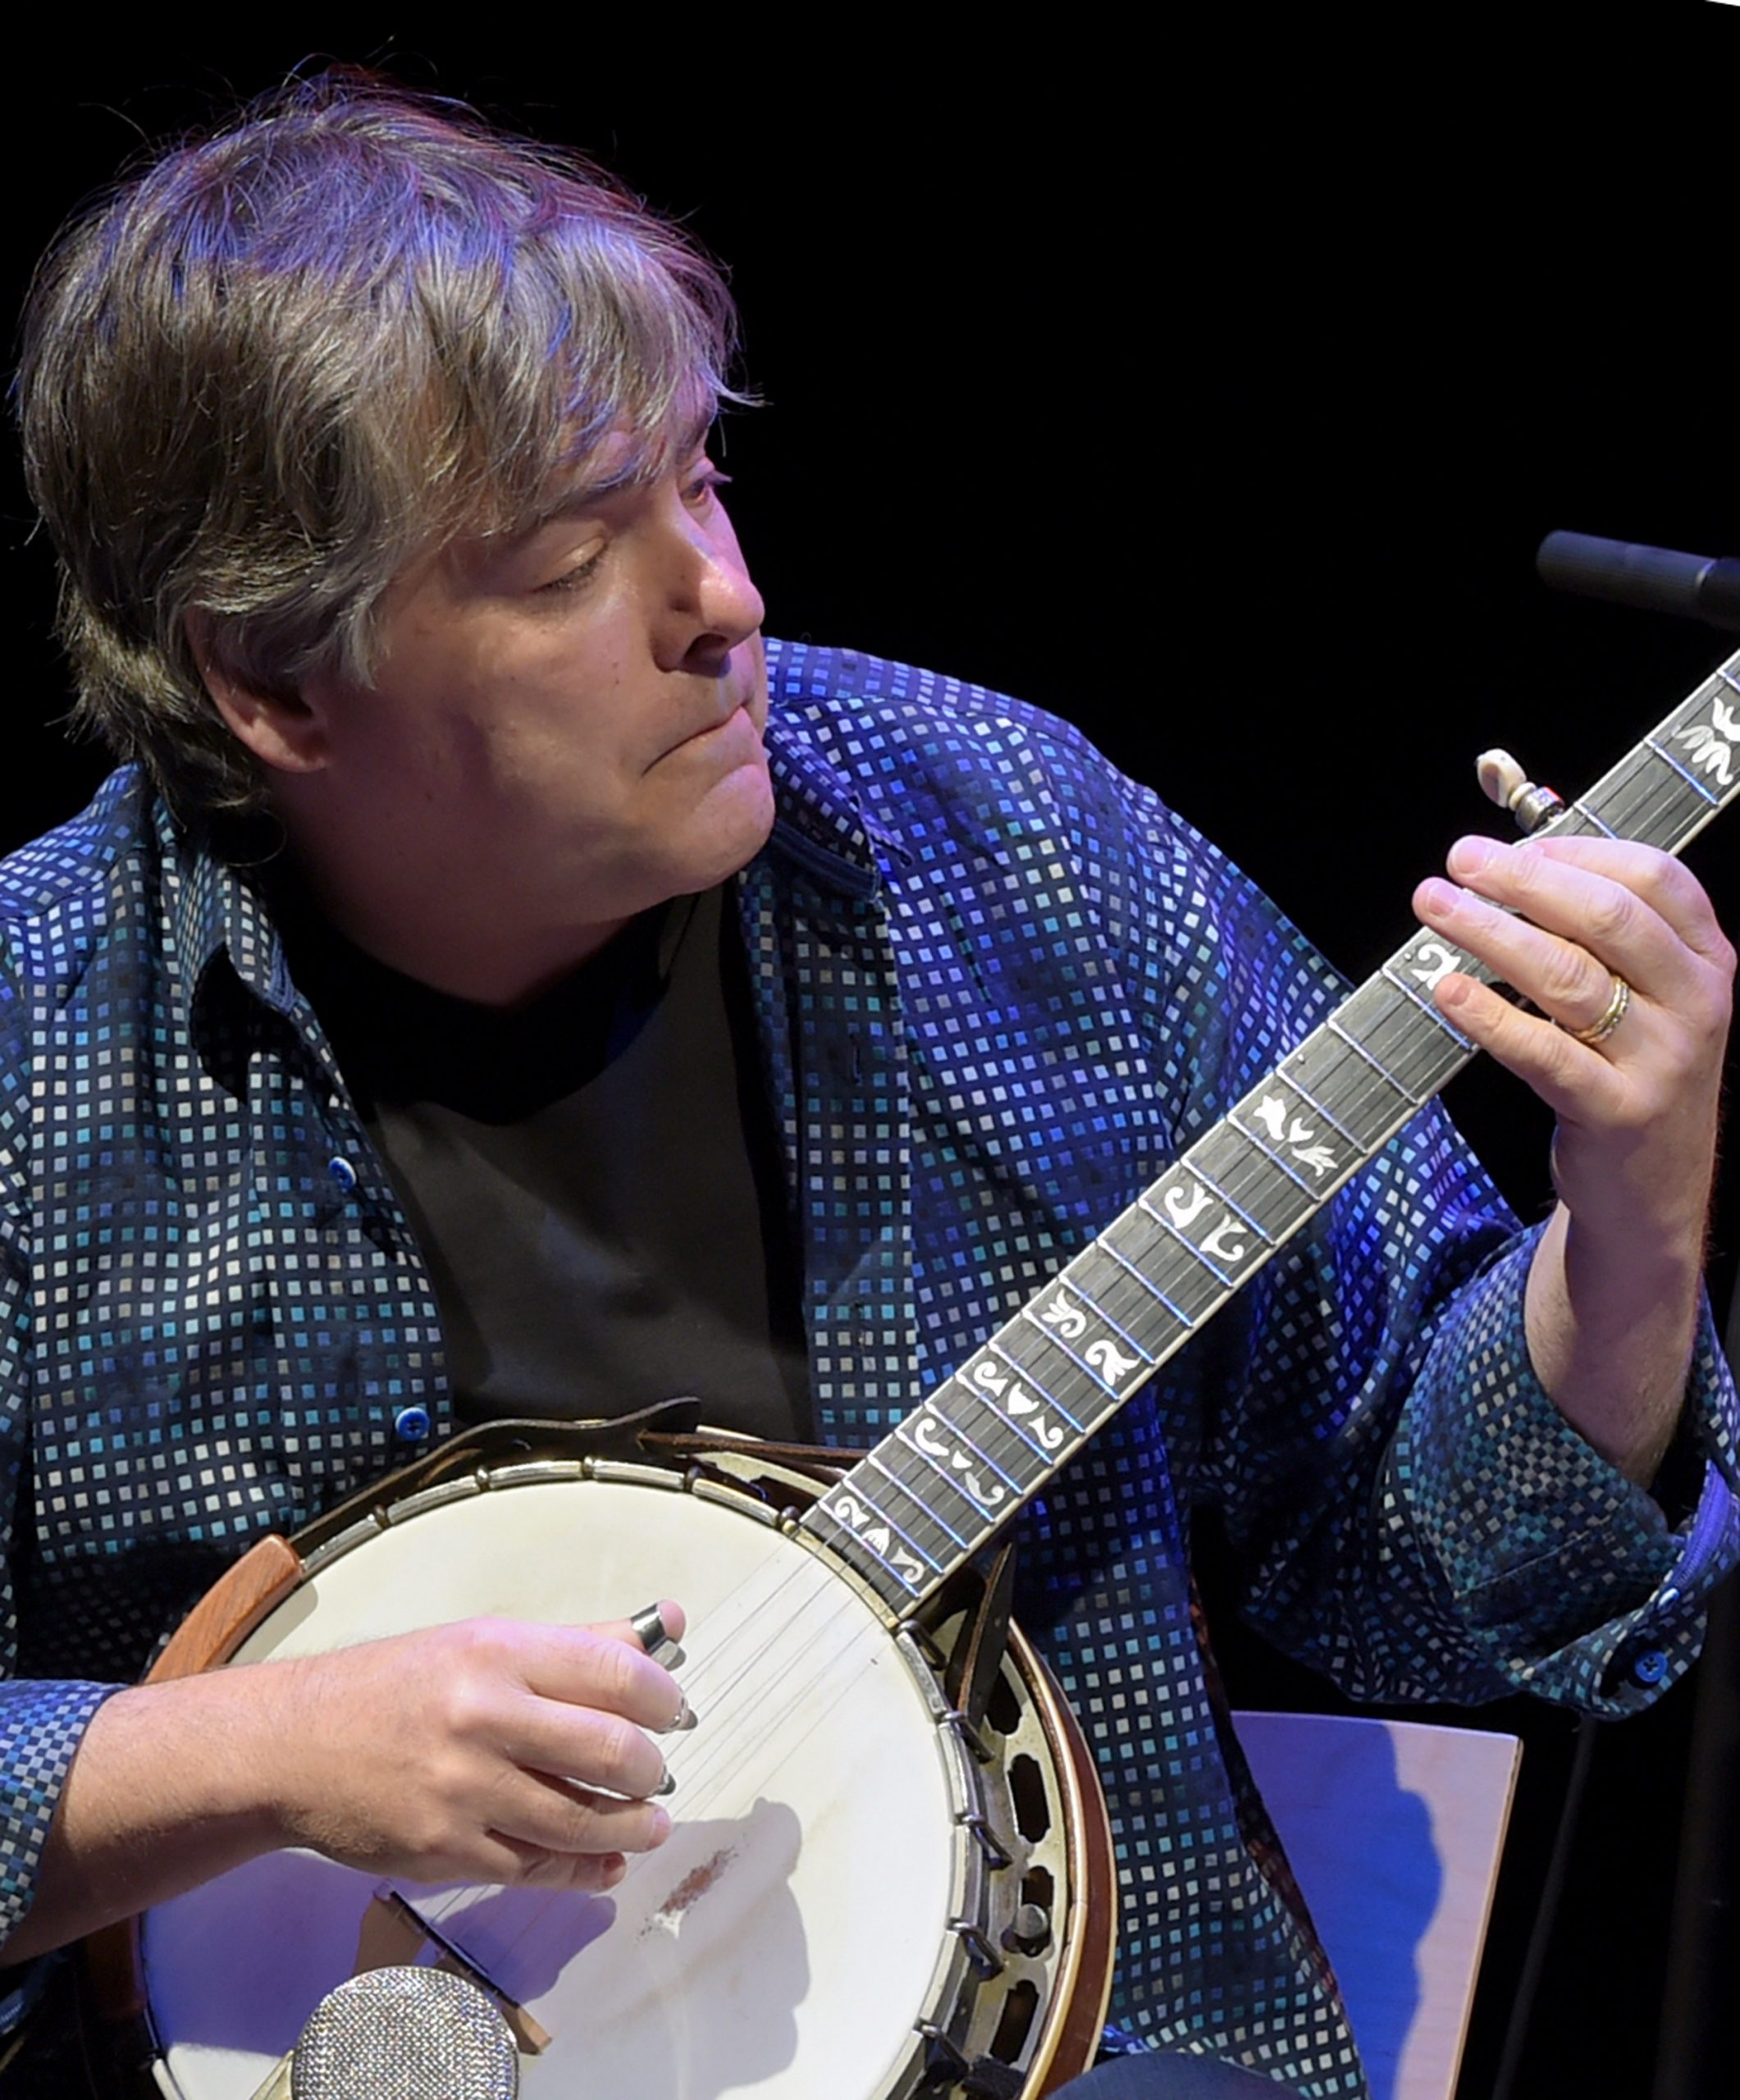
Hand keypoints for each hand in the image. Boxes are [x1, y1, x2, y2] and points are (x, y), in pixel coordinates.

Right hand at [259, 1607, 688, 1890]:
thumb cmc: (394, 1687)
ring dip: (632, 1828)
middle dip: (653, 1770)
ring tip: (649, 1823)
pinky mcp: (446, 1851)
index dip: (664, 1697)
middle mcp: (484, 1717)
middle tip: (659, 1774)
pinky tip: (605, 1864)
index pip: (617, 1671)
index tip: (674, 1713)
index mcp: (498, 1652)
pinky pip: (537, 1869)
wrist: (292, 1746)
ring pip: (582, 1821)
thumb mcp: (481, 1642)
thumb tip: (670, 1625)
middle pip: (612, 1751)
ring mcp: (464, 1790)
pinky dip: (584, 1871)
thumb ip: (578, 1643)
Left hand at [1413, 834, 1733, 1476]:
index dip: (1575, 852)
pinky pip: (1544, 1053)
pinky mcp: (1616, 1113)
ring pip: (1569, 978)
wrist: (1653, 1192)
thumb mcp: (1645, 998)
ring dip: (1491, 934)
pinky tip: (1446, 989)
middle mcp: (1697, 1003)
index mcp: (1707, 959)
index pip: (1654, 877)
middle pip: (1608, 918)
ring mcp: (1662, 1060)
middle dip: (1523, 881)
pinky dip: (1490, 1016)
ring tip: (1434, 908)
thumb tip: (1512, 860)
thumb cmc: (1631, 1072)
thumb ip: (1598, 934)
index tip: (1506, 846)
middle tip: (1457, 862)